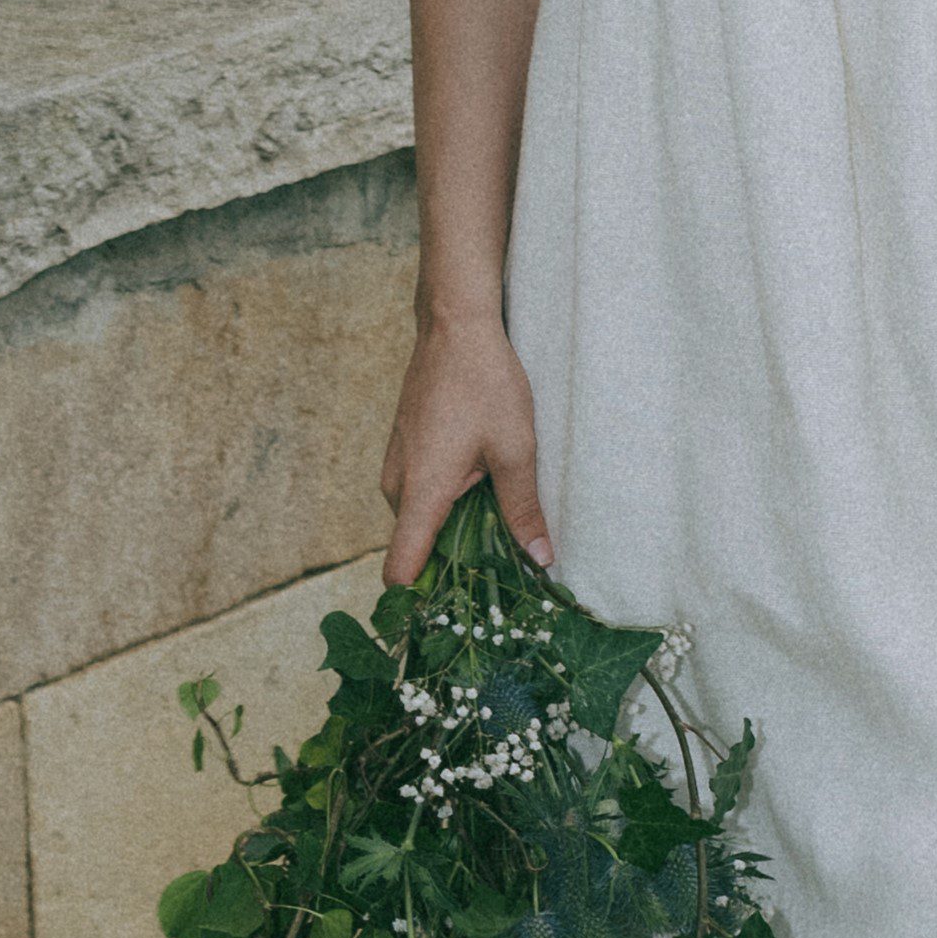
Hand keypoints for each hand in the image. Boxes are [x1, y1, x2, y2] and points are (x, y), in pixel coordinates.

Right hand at [383, 303, 550, 584]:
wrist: (454, 325)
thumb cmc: (485, 384)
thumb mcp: (516, 449)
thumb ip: (523, 509)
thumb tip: (539, 561)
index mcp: (422, 493)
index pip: (400, 569)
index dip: (420, 600)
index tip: (453, 612)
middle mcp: (399, 484)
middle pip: (416, 547)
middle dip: (452, 560)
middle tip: (501, 563)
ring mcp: (397, 463)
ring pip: (420, 518)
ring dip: (452, 525)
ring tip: (498, 516)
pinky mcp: (404, 448)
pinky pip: (420, 492)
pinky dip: (447, 499)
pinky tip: (482, 482)